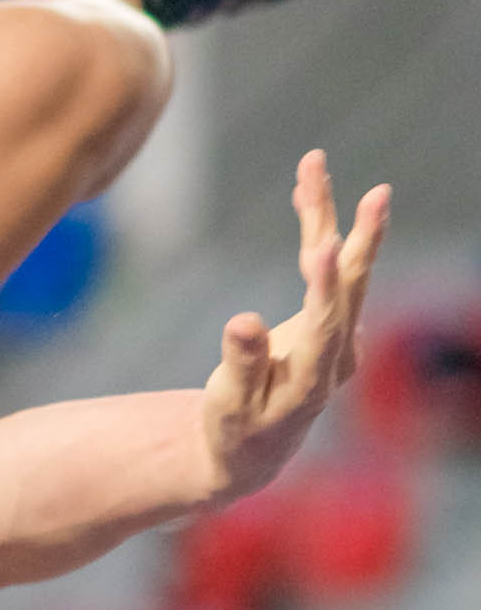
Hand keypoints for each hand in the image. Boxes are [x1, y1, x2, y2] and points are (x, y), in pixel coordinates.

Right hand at [201, 151, 389, 498]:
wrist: (254, 446)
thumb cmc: (236, 428)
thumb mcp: (230, 404)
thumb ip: (240, 364)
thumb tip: (242, 320)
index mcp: (314, 378)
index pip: (326, 325)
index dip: (324, 287)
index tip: (320, 246)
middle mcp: (337, 351)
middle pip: (349, 286)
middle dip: (360, 236)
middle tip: (379, 194)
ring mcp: (336, 332)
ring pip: (337, 266)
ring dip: (326, 214)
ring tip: (313, 163)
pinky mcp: (326, 317)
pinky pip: (323, 265)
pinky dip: (314, 226)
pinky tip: (306, 193)